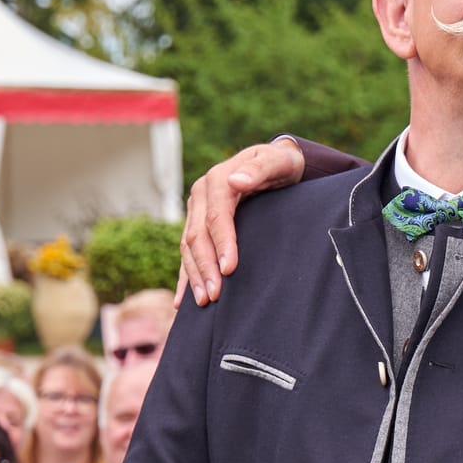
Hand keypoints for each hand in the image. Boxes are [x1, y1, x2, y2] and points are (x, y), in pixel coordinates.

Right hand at [176, 138, 305, 306]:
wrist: (275, 161)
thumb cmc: (280, 163)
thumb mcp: (277, 161)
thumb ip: (260, 169)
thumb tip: (236, 181)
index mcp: (218, 180)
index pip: (216, 217)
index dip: (222, 244)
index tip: (230, 269)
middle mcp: (201, 194)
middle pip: (197, 236)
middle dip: (205, 267)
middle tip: (214, 296)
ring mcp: (196, 209)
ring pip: (188, 247)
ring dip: (194, 275)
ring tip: (203, 301)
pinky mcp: (197, 222)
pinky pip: (186, 251)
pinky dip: (185, 274)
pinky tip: (181, 299)